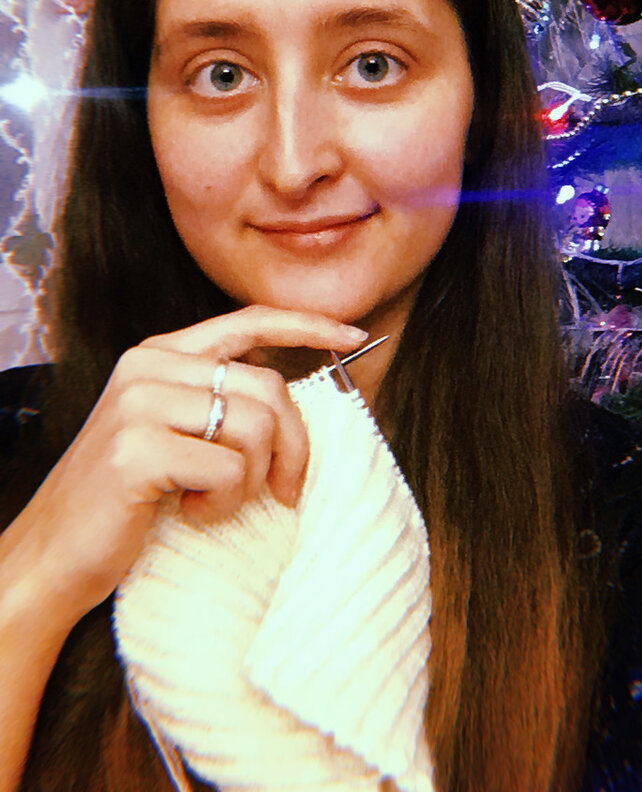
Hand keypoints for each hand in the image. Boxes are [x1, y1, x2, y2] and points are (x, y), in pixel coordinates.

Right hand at [0, 306, 366, 632]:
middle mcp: (150, 366)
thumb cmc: (128, 497)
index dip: (307, 324)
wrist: (53, 554)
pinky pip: (229, 471)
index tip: (354, 333)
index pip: (248, 321)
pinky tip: (189, 512)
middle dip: (293, 447)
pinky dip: (223, 505)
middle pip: (269, 388)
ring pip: (255, 428)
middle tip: (283, 490)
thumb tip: (298, 400)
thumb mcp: (175, 430)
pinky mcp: (138, 449)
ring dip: (250, 482)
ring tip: (211, 501)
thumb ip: (220, 400)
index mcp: (162, 354)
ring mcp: (140, 403)